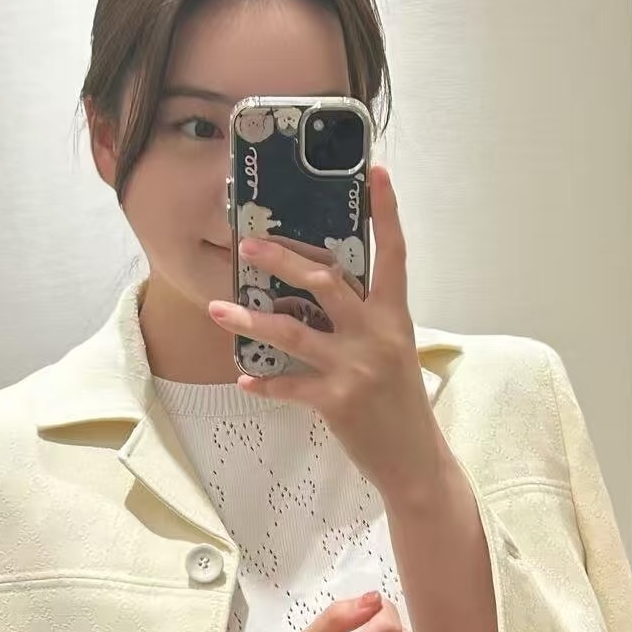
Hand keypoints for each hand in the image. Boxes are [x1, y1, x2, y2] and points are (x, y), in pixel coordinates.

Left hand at [206, 163, 448, 502]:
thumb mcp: (394, 351)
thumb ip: (364, 319)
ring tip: (217, 308)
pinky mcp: (338, 400)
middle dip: (282, 260)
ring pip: (292, 332)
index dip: (387, 212)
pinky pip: (289, 385)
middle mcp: (376, 335)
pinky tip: (244, 381)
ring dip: (250, 320)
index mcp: (394, 317)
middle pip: (325, 281)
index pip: (394, 254)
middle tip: (248, 243)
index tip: (378, 172)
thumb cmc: (399, 402)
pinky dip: (264, 384)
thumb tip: (320, 289)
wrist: (414, 460)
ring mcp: (356, 367)